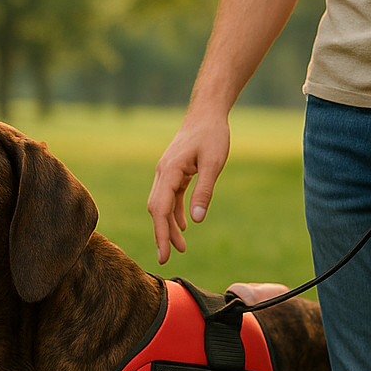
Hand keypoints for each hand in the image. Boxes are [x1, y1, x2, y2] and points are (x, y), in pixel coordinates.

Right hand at [147, 113, 229, 263]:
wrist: (207, 112)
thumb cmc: (212, 135)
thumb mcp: (213, 164)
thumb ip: (204, 191)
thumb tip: (197, 220)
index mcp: (169, 171)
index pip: (160, 209)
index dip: (161, 234)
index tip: (164, 254)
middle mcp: (163, 173)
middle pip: (157, 210)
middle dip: (161, 235)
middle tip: (167, 258)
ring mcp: (167, 172)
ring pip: (162, 205)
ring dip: (169, 226)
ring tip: (180, 247)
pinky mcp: (174, 171)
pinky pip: (170, 197)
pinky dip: (174, 213)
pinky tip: (183, 226)